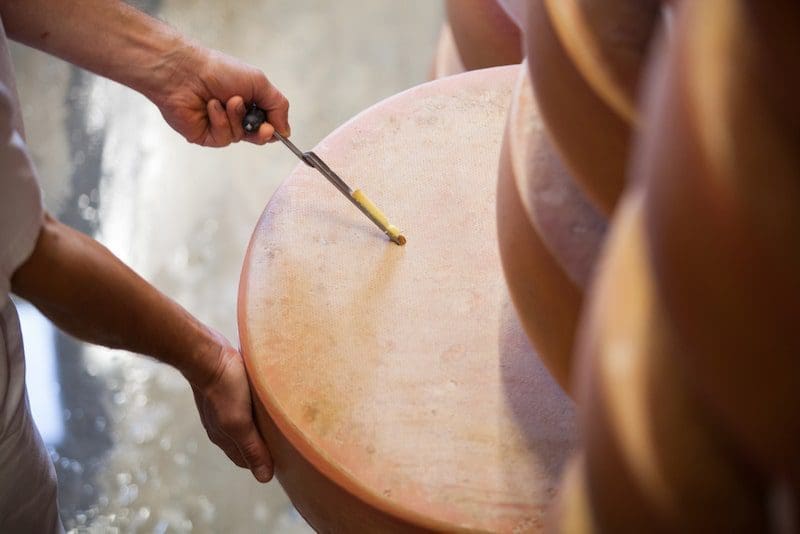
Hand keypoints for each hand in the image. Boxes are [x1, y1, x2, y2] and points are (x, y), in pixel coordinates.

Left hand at [151, 44, 289, 146]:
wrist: (186, 72)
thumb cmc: (219, 71)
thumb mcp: (259, 82)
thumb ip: (278, 106)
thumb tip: (286, 131)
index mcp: (249, 101)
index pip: (269, 123)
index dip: (273, 128)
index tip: (274, 127)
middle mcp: (235, 115)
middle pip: (257, 136)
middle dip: (261, 132)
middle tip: (263, 127)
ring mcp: (220, 126)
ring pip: (240, 136)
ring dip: (236, 118)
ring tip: (226, 100)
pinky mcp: (205, 135)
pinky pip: (223, 138)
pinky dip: (220, 121)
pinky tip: (211, 106)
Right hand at [191, 331, 272, 482]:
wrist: (205, 353)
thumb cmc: (224, 388)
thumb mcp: (239, 422)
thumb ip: (252, 448)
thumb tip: (265, 478)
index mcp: (224, 438)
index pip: (247, 460)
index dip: (264, 461)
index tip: (286, 458)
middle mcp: (221, 425)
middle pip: (246, 442)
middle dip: (265, 444)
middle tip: (288, 440)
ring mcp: (222, 406)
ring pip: (246, 422)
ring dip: (262, 424)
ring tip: (282, 420)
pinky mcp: (228, 389)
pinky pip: (245, 404)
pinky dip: (257, 407)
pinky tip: (269, 400)